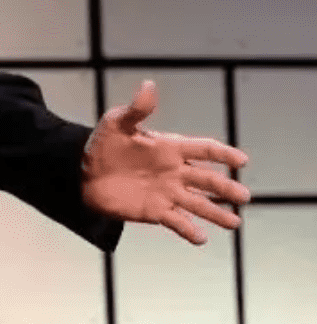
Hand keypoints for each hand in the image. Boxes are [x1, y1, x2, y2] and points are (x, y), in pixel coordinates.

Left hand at [81, 80, 251, 244]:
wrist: (81, 173)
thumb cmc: (101, 144)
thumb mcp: (116, 123)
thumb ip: (136, 109)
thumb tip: (149, 85)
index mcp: (169, 147)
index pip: (203, 149)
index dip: (222, 154)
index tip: (241, 161)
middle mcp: (174, 172)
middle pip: (207, 180)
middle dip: (225, 189)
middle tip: (243, 197)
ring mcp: (166, 193)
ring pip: (198, 204)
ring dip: (216, 213)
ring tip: (234, 224)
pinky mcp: (155, 211)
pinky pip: (177, 222)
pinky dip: (189, 231)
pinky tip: (201, 238)